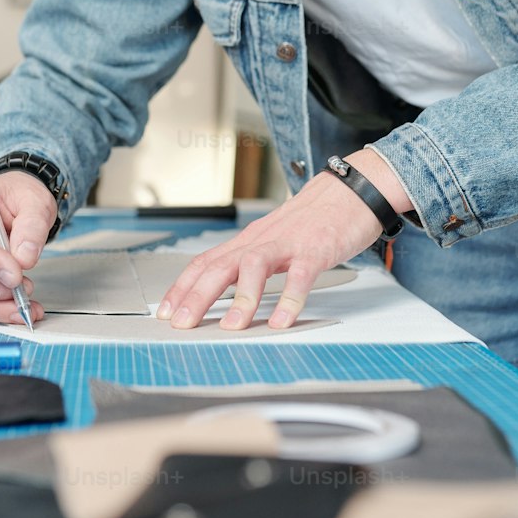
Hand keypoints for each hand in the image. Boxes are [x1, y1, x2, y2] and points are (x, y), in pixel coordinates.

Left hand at [157, 149, 410, 331]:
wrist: (352, 190)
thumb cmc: (314, 220)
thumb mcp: (274, 240)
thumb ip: (251, 265)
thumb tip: (224, 290)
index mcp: (249, 242)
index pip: (205, 262)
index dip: (182, 287)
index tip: (165, 312)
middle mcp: (262, 241)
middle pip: (220, 266)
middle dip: (196, 296)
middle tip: (182, 325)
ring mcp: (288, 244)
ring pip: (254, 267)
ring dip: (241, 299)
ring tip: (231, 327)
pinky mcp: (316, 250)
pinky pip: (300, 276)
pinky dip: (289, 299)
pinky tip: (282, 321)